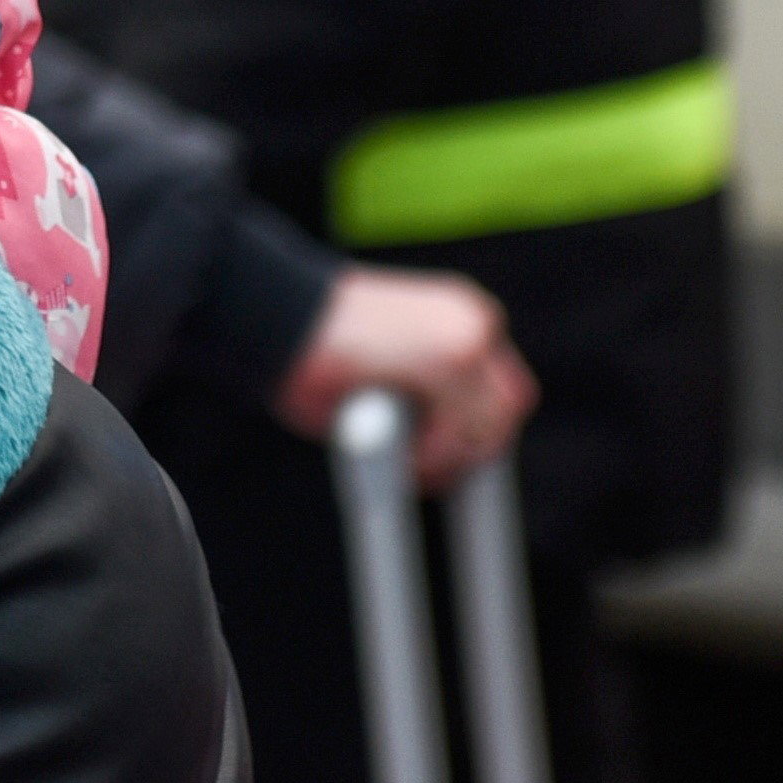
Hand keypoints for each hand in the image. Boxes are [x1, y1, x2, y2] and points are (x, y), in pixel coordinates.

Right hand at [273, 268, 536, 490]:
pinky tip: (393, 454)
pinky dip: (429, 455)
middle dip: (472, 447)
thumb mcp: (381, 368)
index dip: (475, 430)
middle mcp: (473, 320)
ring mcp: (466, 337)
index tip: (447, 460)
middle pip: (508, 407)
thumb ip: (422, 397)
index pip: (497, 387)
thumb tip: (445, 450)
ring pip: (486, 425)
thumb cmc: (311, 346)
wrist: (275, 312)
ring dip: (447, 454)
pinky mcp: (449, 358)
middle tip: (428, 471)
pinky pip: (457, 432)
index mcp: (458, 316)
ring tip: (403, 462)